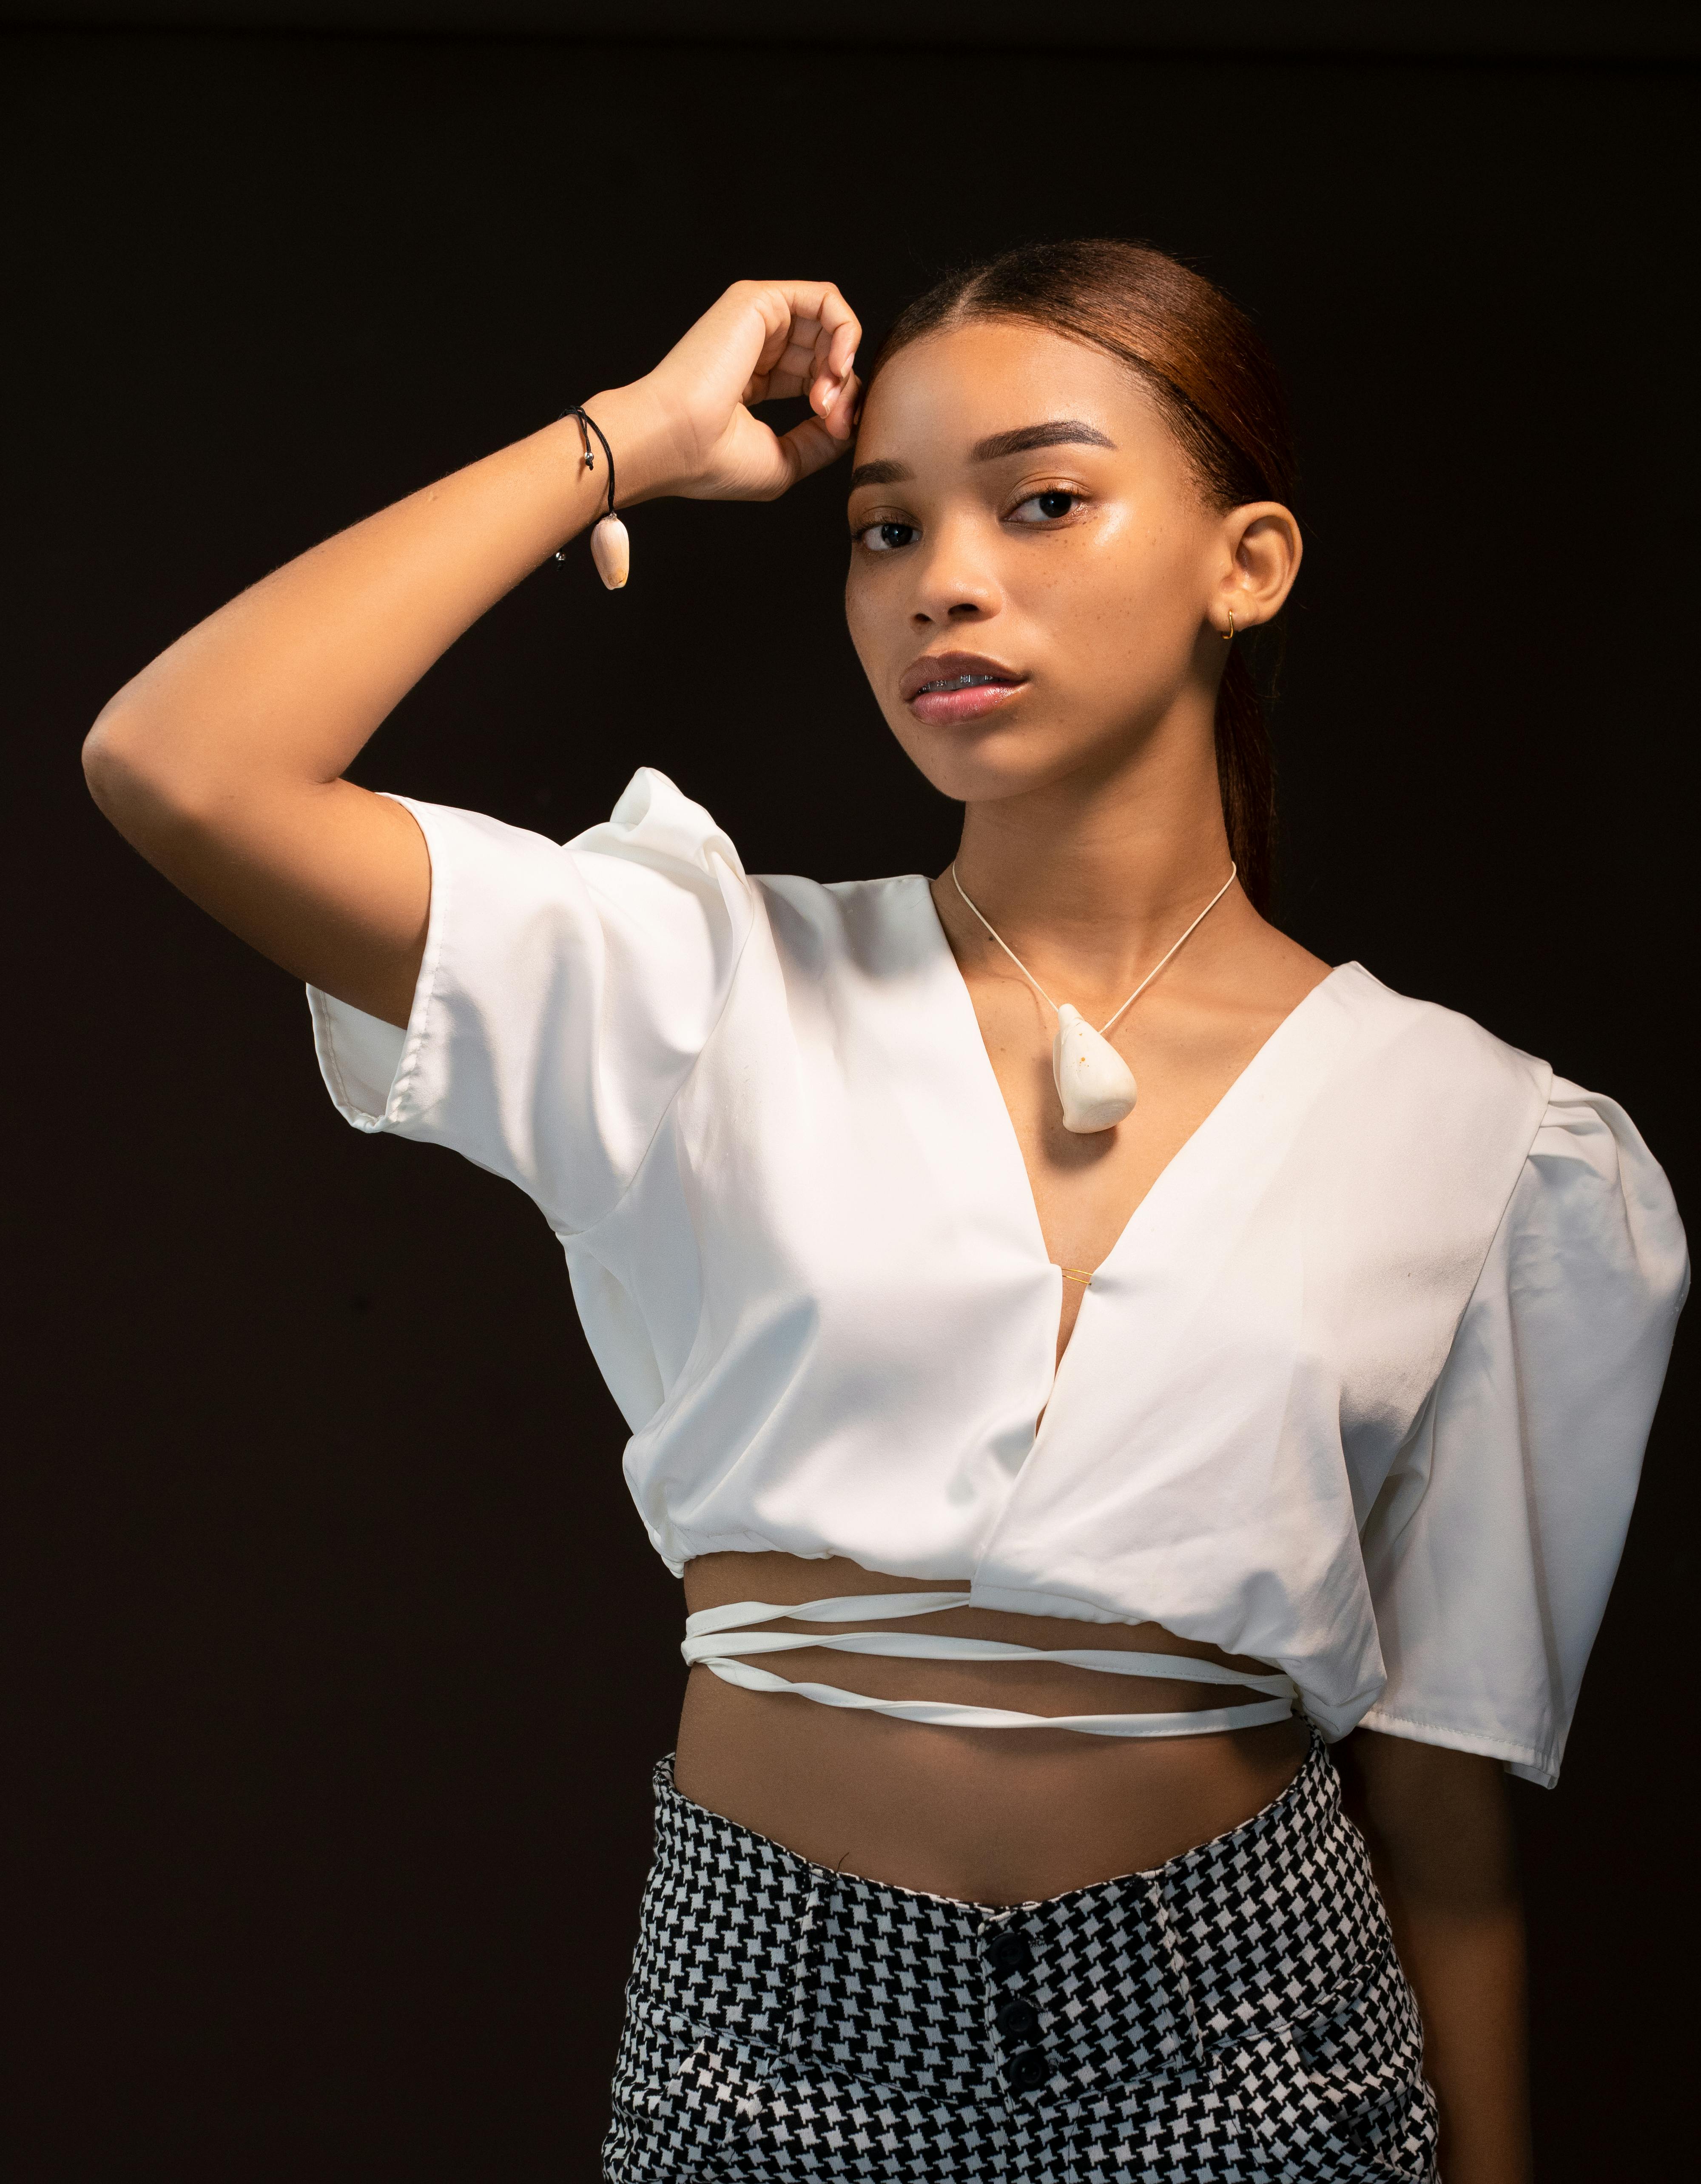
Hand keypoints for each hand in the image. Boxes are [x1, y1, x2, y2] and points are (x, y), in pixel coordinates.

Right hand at [617, 279, 861, 503]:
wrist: (674, 441)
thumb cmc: (713, 460)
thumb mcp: (784, 460)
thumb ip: (822, 440)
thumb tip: (850, 423)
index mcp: (755, 378)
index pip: (817, 378)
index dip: (839, 405)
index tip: (833, 432)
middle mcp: (756, 345)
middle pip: (827, 351)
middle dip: (844, 388)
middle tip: (833, 419)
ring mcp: (756, 320)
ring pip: (830, 324)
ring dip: (843, 364)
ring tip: (826, 398)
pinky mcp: (758, 300)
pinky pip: (825, 299)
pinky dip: (844, 332)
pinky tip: (837, 366)